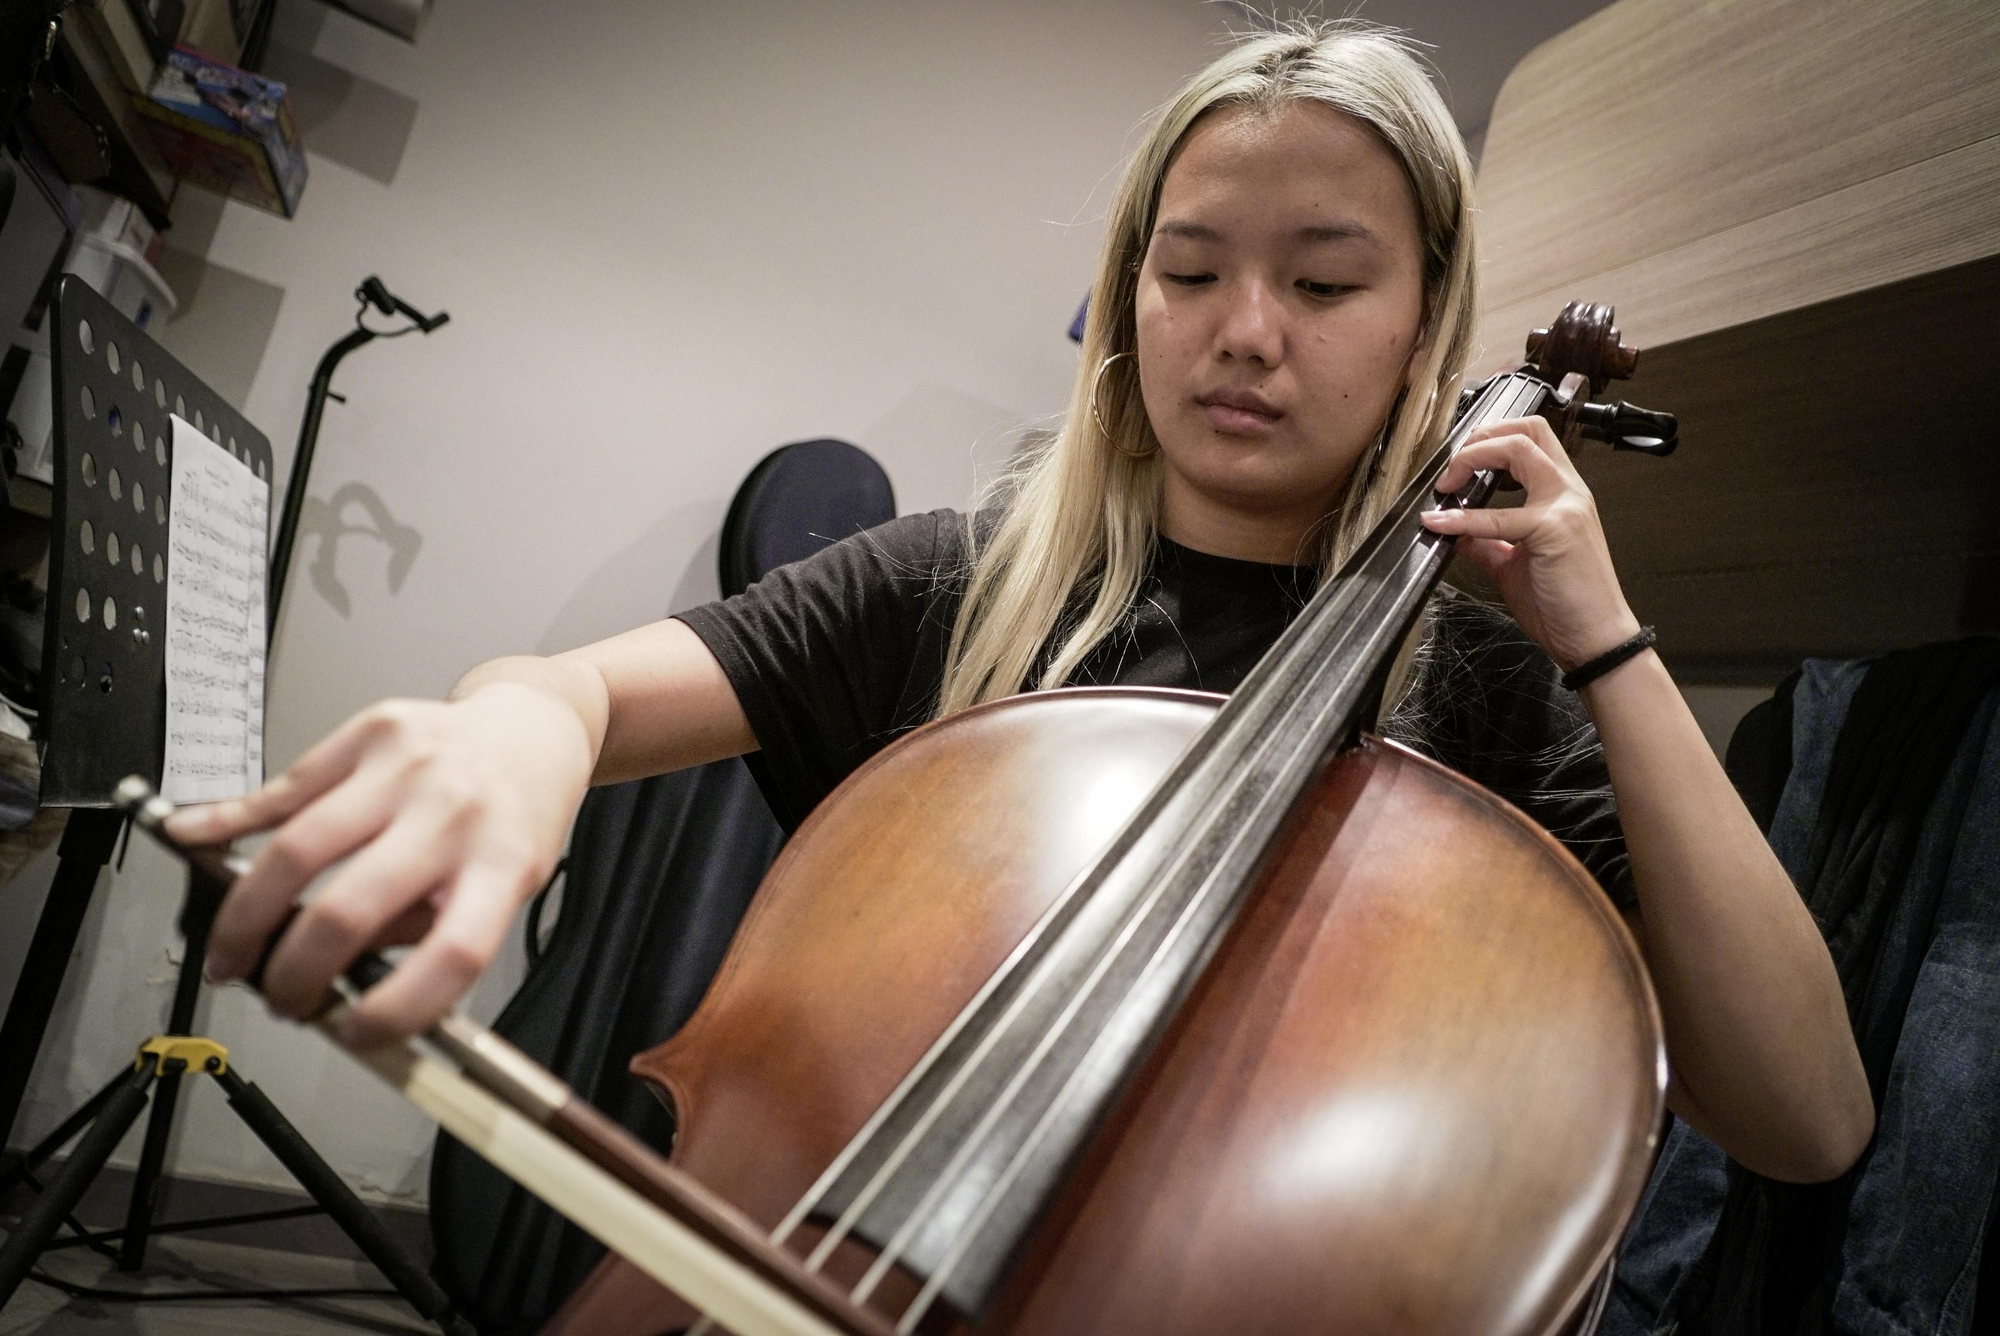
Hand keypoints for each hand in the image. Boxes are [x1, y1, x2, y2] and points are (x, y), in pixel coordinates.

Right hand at [163, 682, 594, 1046]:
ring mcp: (407, 770)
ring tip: (230, 952)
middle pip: (350, 908)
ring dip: (246, 915)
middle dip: (294, 972)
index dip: (397, 1008)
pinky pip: (285, 787)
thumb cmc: (517, 813)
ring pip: (298, 850)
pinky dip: (229, 820)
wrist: (531, 727)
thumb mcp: (508, 884)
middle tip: (276, 995)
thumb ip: (433, 928)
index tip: (355, 1033)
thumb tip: (346, 979)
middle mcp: (454, 814)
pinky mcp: (369, 734)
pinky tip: (190, 840)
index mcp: (503, 863)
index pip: (452, 953)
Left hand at [1419, 415, 1640, 671]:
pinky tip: (1440, 523)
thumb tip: (1453, 529)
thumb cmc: (1564, 603)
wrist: (1595, 640)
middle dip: (1482, 435)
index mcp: (1563, 494)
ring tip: (1448, 482)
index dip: (1491, 438)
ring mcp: (1565, 506)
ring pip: (1519, 449)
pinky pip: (1500, 516)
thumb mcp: (1514, 563)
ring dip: (1474, 457)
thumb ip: (1487, 541)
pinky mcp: (1554, 530)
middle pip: (1529, 429)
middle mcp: (1569, 491)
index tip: (1458, 463)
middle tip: (1451, 465)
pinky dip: (1464, 518)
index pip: (1532, 438)